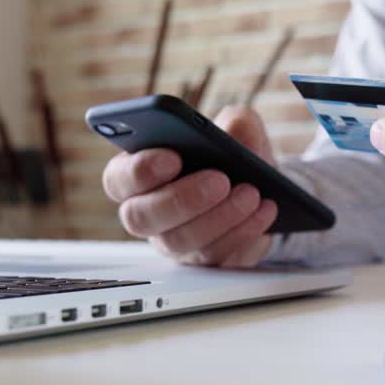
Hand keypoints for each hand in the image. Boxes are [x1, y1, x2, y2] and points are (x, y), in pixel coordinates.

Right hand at [101, 106, 278, 267]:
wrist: (264, 190)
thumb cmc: (233, 156)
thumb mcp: (238, 128)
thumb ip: (235, 122)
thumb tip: (234, 133)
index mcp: (140, 173)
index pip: (118, 178)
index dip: (139, 170)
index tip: (172, 158)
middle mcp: (149, 212)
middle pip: (141, 217)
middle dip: (182, 198)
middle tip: (220, 180)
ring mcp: (174, 241)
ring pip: (181, 241)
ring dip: (220, 217)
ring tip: (252, 194)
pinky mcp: (205, 261)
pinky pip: (217, 257)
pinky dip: (244, 232)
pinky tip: (265, 211)